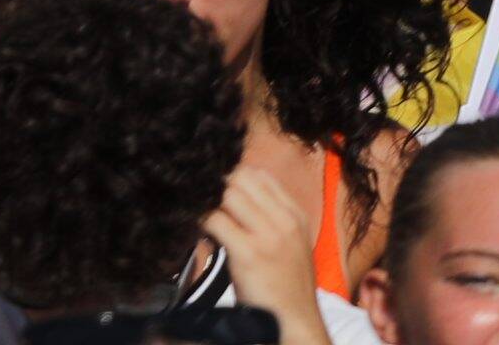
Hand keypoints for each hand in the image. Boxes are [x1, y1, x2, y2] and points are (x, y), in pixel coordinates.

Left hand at [202, 147, 326, 344]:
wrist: (296, 323)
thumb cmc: (286, 285)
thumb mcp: (289, 244)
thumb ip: (269, 216)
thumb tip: (231, 191)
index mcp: (296, 216)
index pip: (259, 175)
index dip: (234, 177)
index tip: (220, 191)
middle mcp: (285, 221)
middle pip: (240, 178)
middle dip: (219, 188)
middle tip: (207, 204)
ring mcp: (269, 236)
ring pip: (227, 194)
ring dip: (210, 203)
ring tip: (206, 219)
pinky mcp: (250, 253)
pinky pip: (215, 220)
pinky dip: (202, 222)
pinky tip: (203, 234)